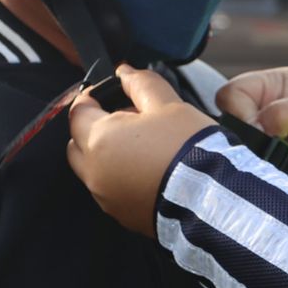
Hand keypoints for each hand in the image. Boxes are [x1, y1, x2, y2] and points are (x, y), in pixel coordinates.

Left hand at [68, 65, 214, 236]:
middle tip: (129, 122)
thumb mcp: (167, 104)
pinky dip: (121, 180)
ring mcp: (106, 197)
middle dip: (95, 129)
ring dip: (107, 157)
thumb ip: (140, 83)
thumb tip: (124, 71)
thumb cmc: (187, 148)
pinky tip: (150, 174)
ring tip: (143, 150)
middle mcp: (93, 171)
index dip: (94, 97)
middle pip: (77, 143)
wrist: (210, 197)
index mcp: (99, 139)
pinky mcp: (122, 216)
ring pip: (93, 170)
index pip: (78, 111)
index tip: (112, 93)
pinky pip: (111, 192)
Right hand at [217, 68, 287, 193]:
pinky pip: (250, 174)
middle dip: (240, 137)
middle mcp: (264, 112)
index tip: (258, 127)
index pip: (233, 92)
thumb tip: (252, 127)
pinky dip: (256, 178)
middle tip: (265, 148)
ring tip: (271, 164)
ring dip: (248, 159)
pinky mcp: (272, 168)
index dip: (238, 109)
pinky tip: (271, 179)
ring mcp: (266, 142)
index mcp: (273, 87)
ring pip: (235, 151)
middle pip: (227, 122)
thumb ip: (282, 113)